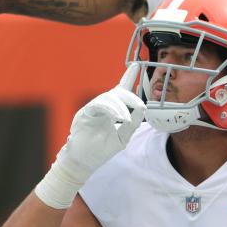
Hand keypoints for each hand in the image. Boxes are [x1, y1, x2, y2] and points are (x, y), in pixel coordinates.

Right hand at [34, 65, 144, 208]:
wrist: (84, 161)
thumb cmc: (101, 149)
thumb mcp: (123, 136)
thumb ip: (133, 123)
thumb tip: (143, 108)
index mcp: (112, 110)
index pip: (121, 91)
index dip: (128, 77)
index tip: (136, 65)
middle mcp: (102, 106)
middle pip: (117, 92)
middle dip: (130, 96)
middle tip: (140, 106)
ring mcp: (92, 109)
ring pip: (108, 97)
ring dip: (120, 106)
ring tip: (126, 118)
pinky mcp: (84, 114)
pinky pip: (98, 105)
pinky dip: (110, 109)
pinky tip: (118, 117)